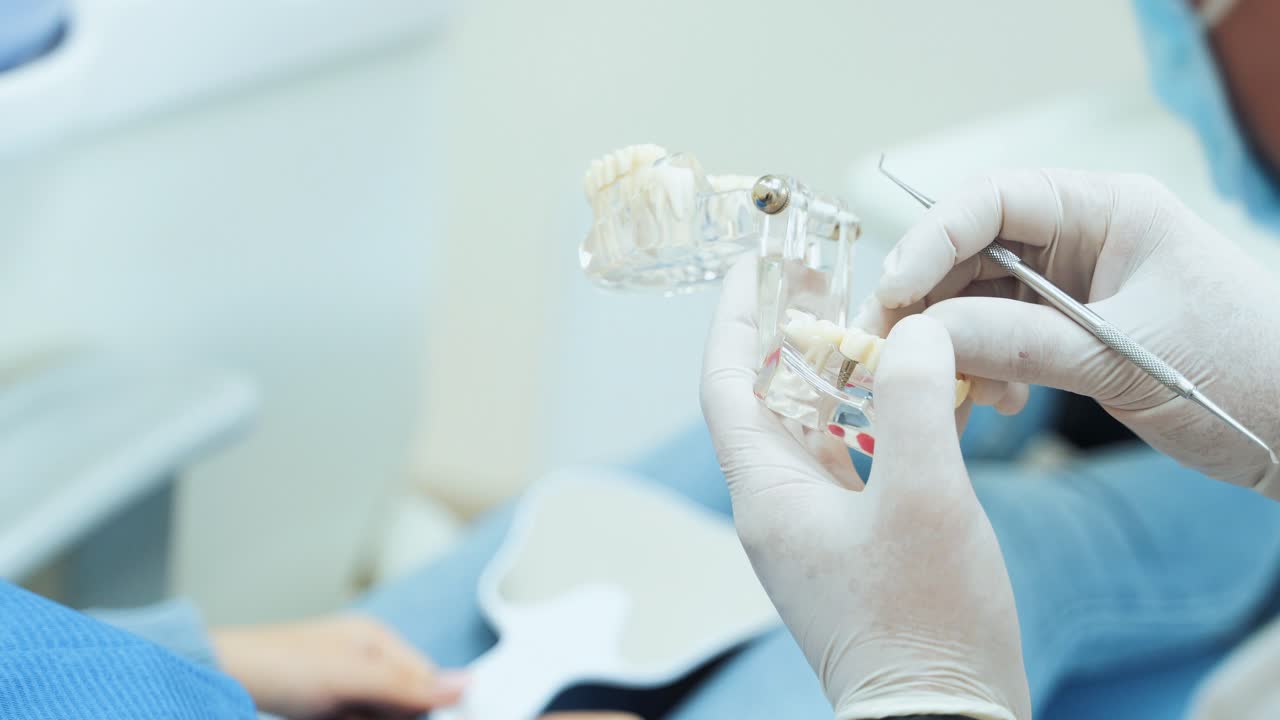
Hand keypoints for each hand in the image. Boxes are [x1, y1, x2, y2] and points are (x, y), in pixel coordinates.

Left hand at [212, 614, 465, 718]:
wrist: (220, 678)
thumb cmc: (281, 665)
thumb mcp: (354, 677)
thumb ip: (408, 684)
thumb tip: (465, 684)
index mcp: (376, 641)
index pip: (425, 678)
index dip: (432, 704)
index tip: (434, 716)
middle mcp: (363, 661)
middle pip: (403, 702)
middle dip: (393, 715)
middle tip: (352, 712)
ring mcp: (342, 686)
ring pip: (378, 715)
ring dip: (366, 718)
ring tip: (332, 712)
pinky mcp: (324, 708)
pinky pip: (355, 718)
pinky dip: (350, 719)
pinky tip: (325, 714)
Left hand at [701, 260, 1030, 719]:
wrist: (942, 718)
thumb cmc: (924, 622)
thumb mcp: (923, 498)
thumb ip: (912, 403)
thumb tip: (912, 333)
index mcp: (769, 493)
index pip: (729, 382)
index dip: (737, 316)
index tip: (755, 263)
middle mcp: (781, 506)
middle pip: (774, 398)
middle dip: (799, 334)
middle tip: (833, 279)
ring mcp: (818, 527)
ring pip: (822, 427)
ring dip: (850, 375)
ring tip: (889, 325)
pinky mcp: (859, 544)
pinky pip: (860, 461)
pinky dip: (886, 421)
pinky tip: (930, 395)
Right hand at [861, 170, 1279, 492]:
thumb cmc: (1244, 370)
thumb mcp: (1122, 355)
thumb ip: (1019, 342)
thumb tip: (922, 339)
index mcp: (1108, 209)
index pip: (993, 200)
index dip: (931, 240)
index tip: (893, 294)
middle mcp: (1082, 237)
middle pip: (970, 251)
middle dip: (924, 303)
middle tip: (882, 353)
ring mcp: (1072, 285)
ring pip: (975, 300)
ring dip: (948, 345)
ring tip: (948, 394)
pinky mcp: (1068, 330)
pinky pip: (997, 338)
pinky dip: (980, 370)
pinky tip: (992, 404)